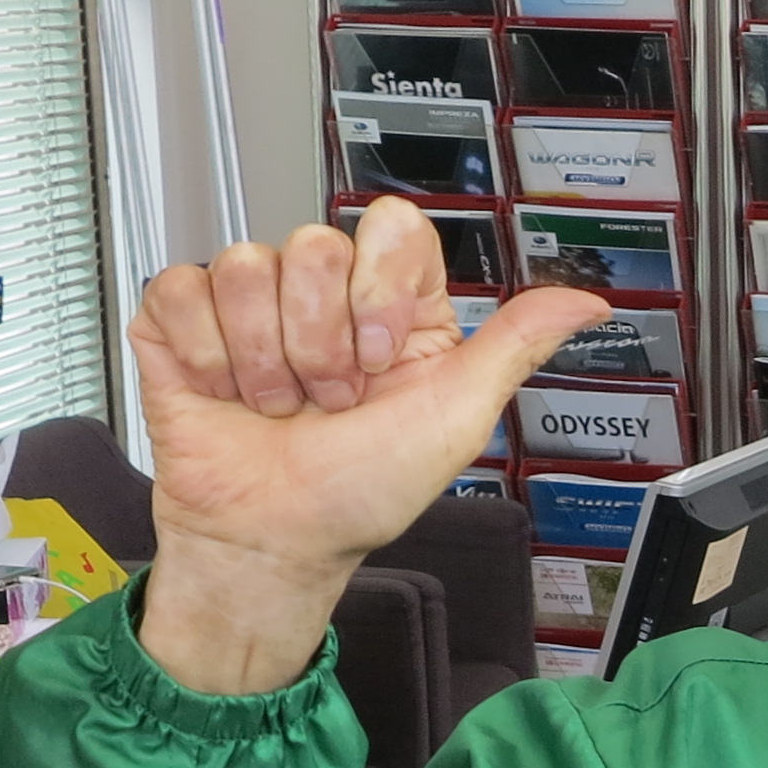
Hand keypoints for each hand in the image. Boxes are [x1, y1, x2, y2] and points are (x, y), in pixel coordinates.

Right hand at [129, 199, 607, 692]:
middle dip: (321, 342)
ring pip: (247, 266)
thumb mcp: (455, 420)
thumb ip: (515, 346)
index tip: (379, 354)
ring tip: (278, 407)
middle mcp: (322, 295)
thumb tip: (585, 304)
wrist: (273, 542)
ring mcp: (250, 304)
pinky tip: (226, 394)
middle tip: (327, 400)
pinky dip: (207, 356)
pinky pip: (183, 288)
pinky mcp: (182, 322)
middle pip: (313, 245)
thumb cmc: (359, 493)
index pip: (389, 225)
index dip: (379, 289)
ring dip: (264, 358)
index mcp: (391, 305)